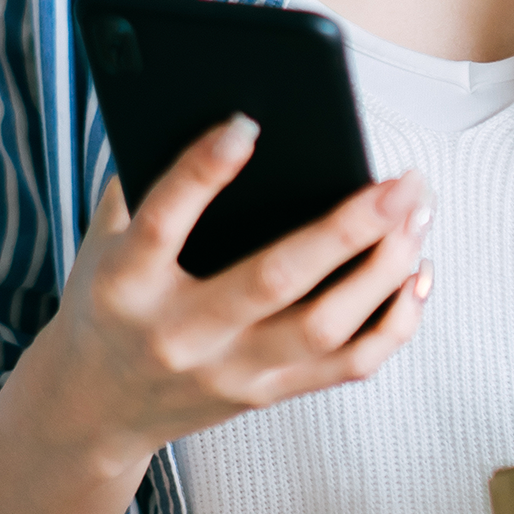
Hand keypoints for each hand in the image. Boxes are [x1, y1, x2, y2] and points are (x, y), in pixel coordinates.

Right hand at [0, 115, 432, 513]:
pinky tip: (417, 271)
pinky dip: (394, 321)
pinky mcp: (267, 394)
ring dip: (384, 268)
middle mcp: (179, 333)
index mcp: (126, 283)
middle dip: (347, 227)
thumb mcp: (103, 239)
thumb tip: (218, 106)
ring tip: (417, 212)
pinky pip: (347, 366)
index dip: (203, 170)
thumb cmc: (109, 298)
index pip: (164, 222)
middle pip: (274, 280)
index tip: (249, 122)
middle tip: (401, 180)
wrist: (95, 408)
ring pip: (324, 327)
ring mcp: (229, 372)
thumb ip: (145, 180)